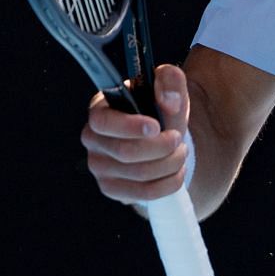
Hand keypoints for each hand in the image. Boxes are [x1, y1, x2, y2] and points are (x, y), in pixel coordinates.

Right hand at [81, 64, 191, 204]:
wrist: (164, 140)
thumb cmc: (162, 111)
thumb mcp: (170, 89)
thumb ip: (170, 81)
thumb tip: (169, 101)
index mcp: (100, 110)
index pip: (102, 122)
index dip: (129, 127)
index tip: (156, 126)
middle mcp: (93, 139)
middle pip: (125, 152)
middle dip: (162, 146)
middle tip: (178, 138)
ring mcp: (99, 167)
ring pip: (139, 174)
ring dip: (170, 163)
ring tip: (180, 152)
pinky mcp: (112, 189)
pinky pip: (144, 194)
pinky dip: (169, 183)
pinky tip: (176, 171)